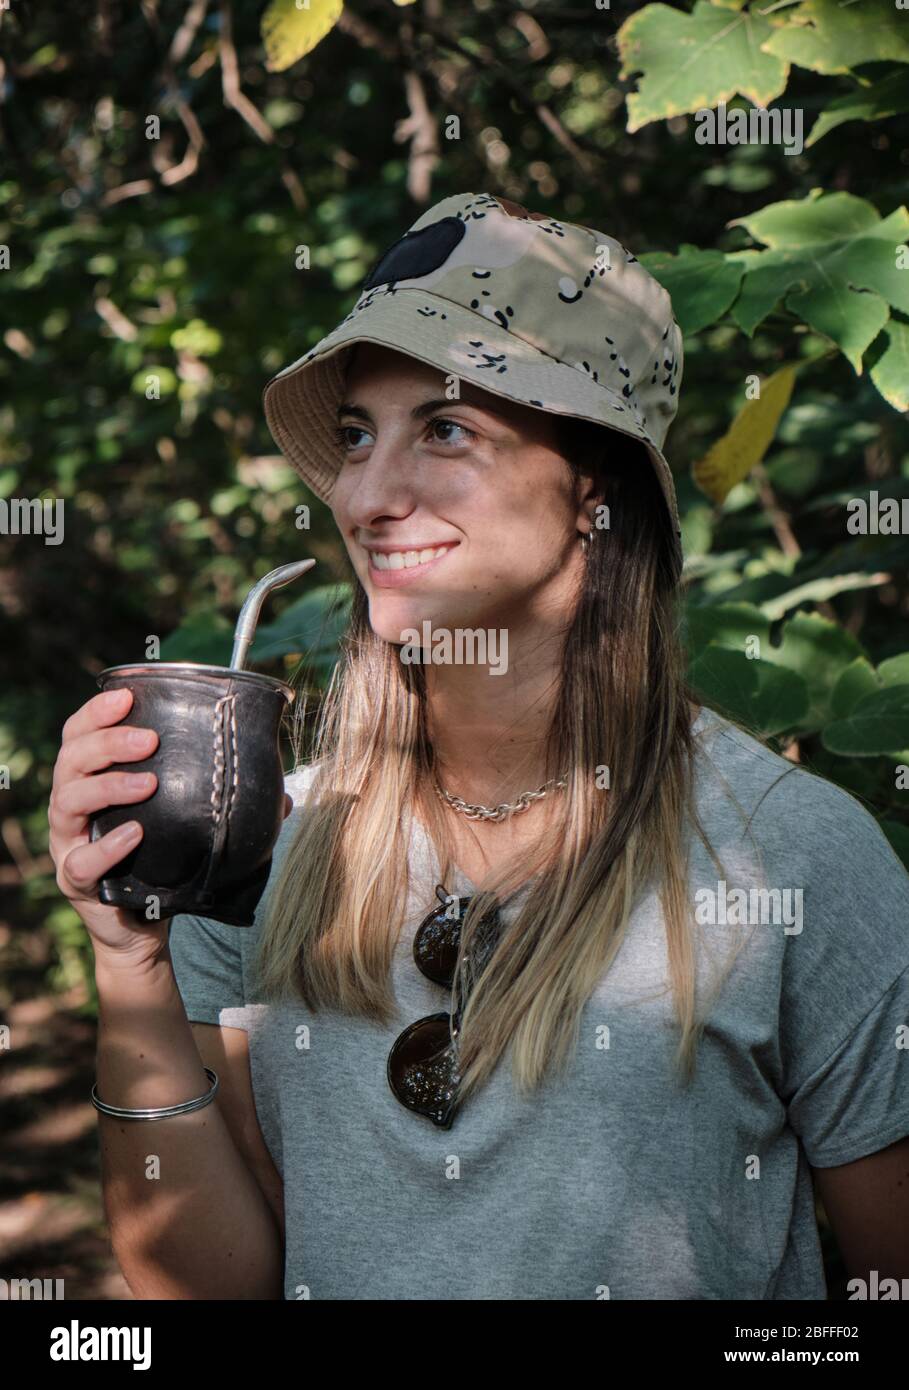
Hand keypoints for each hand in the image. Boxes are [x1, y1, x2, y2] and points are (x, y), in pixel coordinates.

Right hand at [48, 686, 294, 970]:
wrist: (144, 926)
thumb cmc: (162, 860)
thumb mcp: (188, 822)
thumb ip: (224, 801)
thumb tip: (284, 793)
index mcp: (93, 780)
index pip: (80, 734)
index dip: (97, 712)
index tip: (128, 695)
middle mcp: (73, 806)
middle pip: (71, 759)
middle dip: (107, 742)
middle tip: (147, 739)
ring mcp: (70, 843)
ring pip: (69, 801)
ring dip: (108, 785)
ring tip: (148, 782)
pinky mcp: (76, 881)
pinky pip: (81, 861)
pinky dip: (107, 846)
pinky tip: (134, 834)